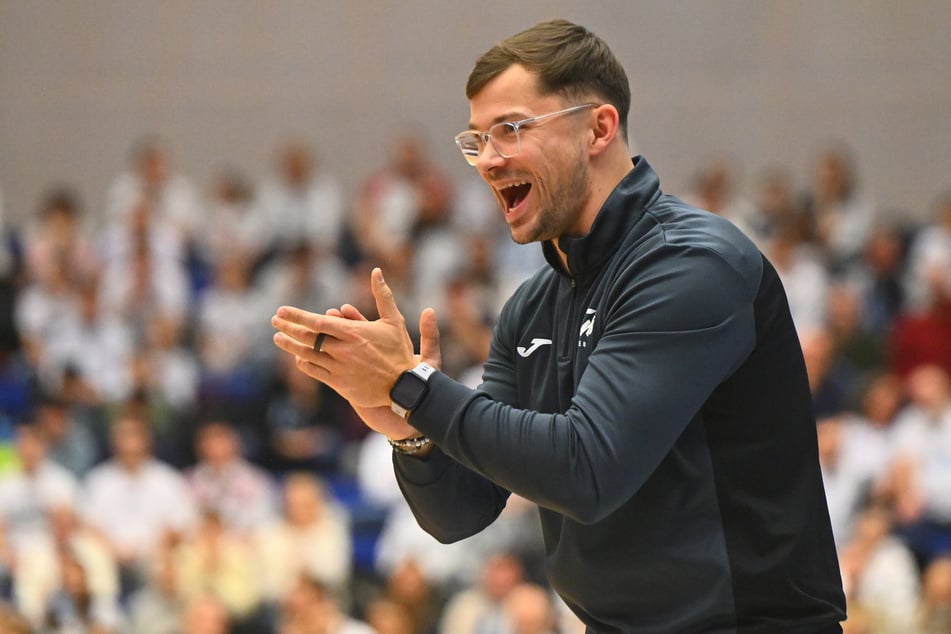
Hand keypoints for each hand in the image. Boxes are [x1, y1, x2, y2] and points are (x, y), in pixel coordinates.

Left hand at [272, 268, 439, 412]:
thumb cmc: (399, 350)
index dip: (297, 316)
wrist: (404, 386)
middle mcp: (344, 350)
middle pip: (308, 338)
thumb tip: (376, 271)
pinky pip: (315, 372)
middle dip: (288, 328)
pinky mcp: (340, 384)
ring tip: (278, 338)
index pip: (318, 322)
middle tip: (275, 320)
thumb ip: (382, 295)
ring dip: (290, 346)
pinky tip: (297, 358)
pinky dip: (304, 363)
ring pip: (308, 355)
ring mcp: (340, 368)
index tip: (282, 310)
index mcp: (354, 333)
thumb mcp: (393, 320)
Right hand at [327, 301, 440, 439]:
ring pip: (332, 350)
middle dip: (332, 325)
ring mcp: (353, 368)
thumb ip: (430, 336)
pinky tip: (306, 357)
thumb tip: (430, 310)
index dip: (353, 317)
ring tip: (317, 332)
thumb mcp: (429, 359)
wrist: (411, 409)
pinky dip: (315, 363)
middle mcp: (365, 355)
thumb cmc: (419, 384)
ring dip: (321, 341)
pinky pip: (326, 370)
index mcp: (383, 347)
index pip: (363, 326)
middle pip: (343, 335)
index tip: (345, 309)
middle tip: (326, 316)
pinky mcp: (346, 385)